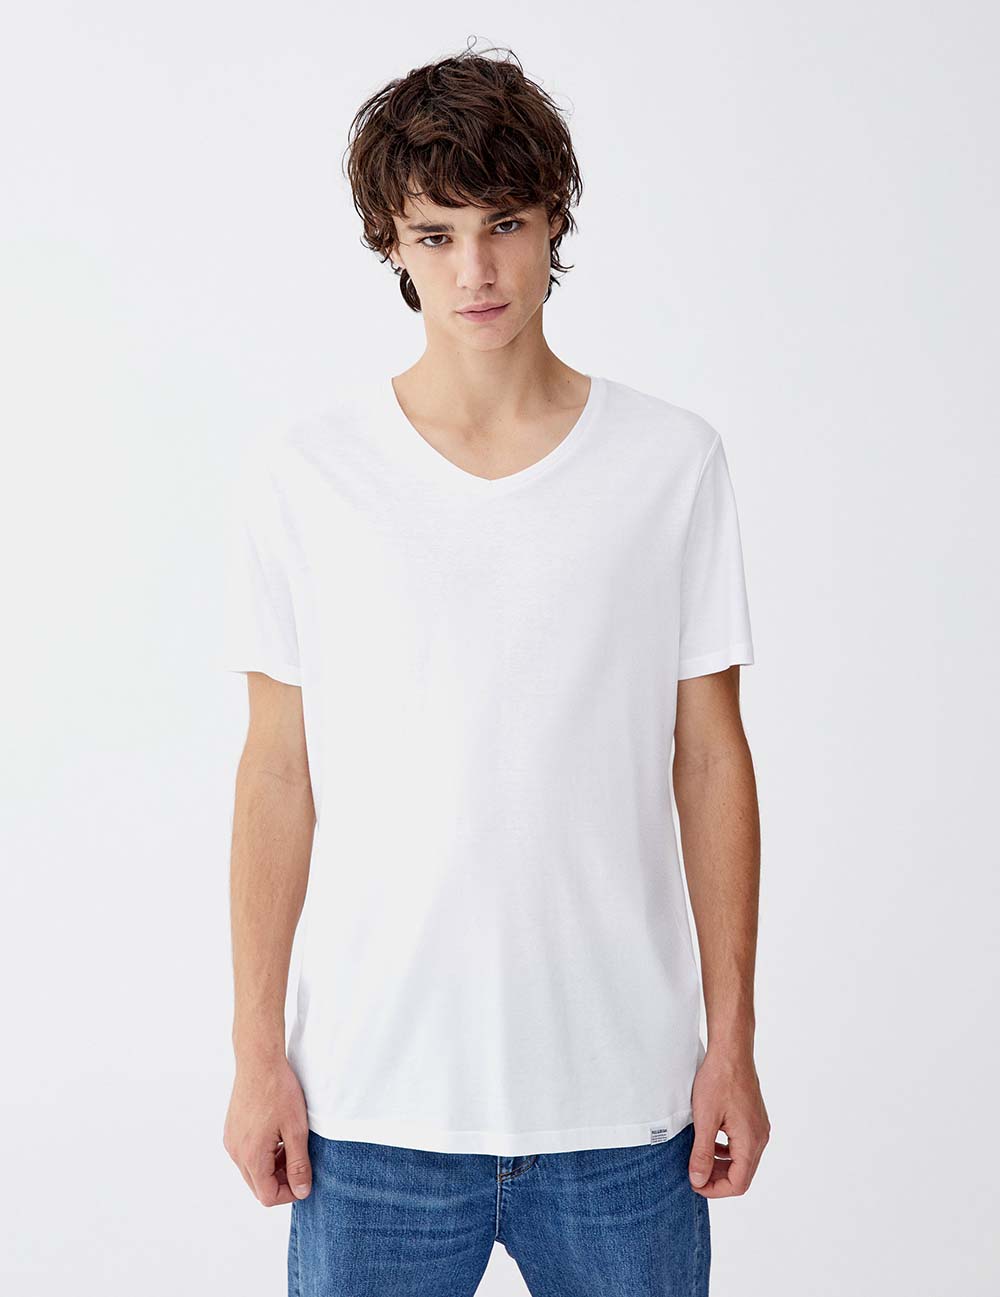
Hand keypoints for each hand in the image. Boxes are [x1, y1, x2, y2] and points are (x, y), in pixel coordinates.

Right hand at [223, 1054, 311, 1204]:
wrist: (259, 1061)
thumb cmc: (279, 1091)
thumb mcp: (297, 1130)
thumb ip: (299, 1164)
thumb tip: (302, 1192)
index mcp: (252, 1156)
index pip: (267, 1196)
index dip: (289, 1193)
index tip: (305, 1180)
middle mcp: (236, 1152)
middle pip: (258, 1185)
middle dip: (281, 1180)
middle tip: (300, 1162)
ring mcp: (232, 1141)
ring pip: (252, 1170)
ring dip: (272, 1167)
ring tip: (291, 1145)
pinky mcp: (232, 1130)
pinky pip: (246, 1154)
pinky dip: (263, 1153)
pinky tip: (278, 1134)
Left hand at [687, 1046, 769, 1196]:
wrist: (731, 1050)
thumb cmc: (718, 1080)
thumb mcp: (705, 1119)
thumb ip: (702, 1153)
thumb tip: (698, 1180)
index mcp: (750, 1141)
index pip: (738, 1183)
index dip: (715, 1190)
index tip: (694, 1183)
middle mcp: (760, 1137)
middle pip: (743, 1174)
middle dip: (718, 1179)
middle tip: (694, 1174)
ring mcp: (759, 1127)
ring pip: (743, 1160)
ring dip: (722, 1166)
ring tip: (699, 1161)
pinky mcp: (754, 1118)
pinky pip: (743, 1145)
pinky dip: (727, 1151)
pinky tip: (710, 1143)